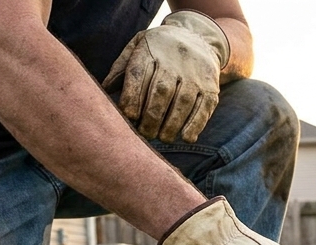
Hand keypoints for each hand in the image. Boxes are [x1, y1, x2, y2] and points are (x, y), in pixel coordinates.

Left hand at [103, 10, 228, 142]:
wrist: (197, 36)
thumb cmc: (158, 49)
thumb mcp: (137, 47)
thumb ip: (121, 68)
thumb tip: (104, 89)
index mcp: (150, 50)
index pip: (139, 75)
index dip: (133, 97)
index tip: (129, 116)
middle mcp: (174, 61)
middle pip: (161, 91)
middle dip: (152, 117)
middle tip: (145, 134)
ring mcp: (195, 74)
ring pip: (183, 101)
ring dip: (172, 124)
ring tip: (164, 138)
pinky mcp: (211, 86)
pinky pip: (204, 107)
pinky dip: (195, 124)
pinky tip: (186, 137)